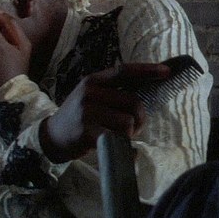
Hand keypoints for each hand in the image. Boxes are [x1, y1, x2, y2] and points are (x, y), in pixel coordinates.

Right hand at [40, 63, 171, 161]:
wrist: (51, 137)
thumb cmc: (80, 116)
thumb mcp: (91, 96)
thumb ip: (113, 91)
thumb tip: (145, 89)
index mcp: (93, 81)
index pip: (124, 71)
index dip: (147, 70)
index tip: (167, 71)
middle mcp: (90, 93)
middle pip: (133, 101)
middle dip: (140, 117)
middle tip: (135, 126)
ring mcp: (88, 113)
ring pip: (128, 122)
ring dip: (130, 132)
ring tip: (121, 135)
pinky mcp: (87, 133)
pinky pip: (118, 139)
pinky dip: (125, 146)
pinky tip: (117, 147)